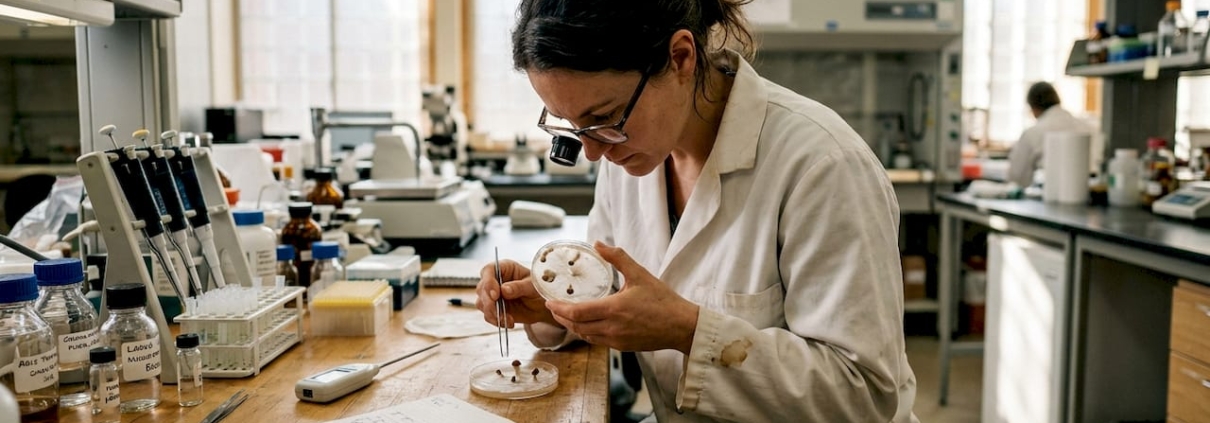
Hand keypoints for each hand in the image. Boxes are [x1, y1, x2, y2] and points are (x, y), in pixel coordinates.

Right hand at [475, 259, 557, 328]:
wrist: (542, 305)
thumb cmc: (539, 288)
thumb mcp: (532, 286)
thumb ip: (519, 287)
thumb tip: (504, 289)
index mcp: (504, 268)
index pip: (488, 270)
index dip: (488, 282)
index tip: (495, 295)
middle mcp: (495, 280)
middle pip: (481, 288)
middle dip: (489, 302)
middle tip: (499, 311)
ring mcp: (492, 295)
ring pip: (481, 303)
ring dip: (492, 313)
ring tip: (507, 319)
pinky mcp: (493, 308)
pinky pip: (488, 315)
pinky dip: (497, 321)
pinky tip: (509, 322)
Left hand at [547, 242, 699, 353]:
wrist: (682, 326)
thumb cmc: (663, 300)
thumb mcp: (640, 274)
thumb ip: (618, 257)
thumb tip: (598, 244)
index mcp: (613, 309)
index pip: (577, 312)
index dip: (559, 309)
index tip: (548, 301)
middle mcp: (611, 328)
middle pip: (576, 326)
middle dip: (561, 317)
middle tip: (552, 307)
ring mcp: (616, 340)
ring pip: (585, 335)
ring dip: (572, 326)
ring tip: (565, 315)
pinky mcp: (622, 347)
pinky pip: (597, 341)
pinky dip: (586, 332)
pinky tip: (585, 324)